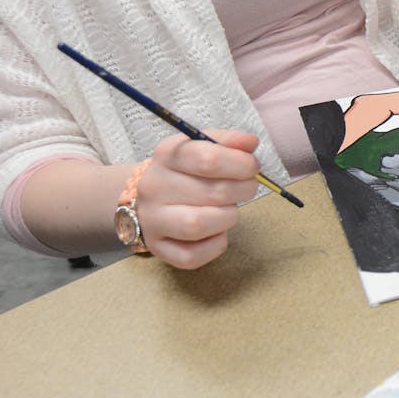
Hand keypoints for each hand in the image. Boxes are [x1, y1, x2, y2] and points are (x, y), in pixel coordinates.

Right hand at [135, 130, 258, 268]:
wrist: (146, 197)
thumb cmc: (184, 171)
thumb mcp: (201, 146)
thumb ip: (228, 141)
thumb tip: (250, 142)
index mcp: (167, 156)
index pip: (207, 159)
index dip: (241, 164)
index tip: (252, 166)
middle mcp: (154, 187)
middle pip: (210, 193)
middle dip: (242, 190)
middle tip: (248, 187)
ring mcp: (152, 220)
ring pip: (197, 226)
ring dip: (228, 217)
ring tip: (230, 209)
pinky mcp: (157, 248)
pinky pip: (191, 256)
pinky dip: (214, 246)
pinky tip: (218, 231)